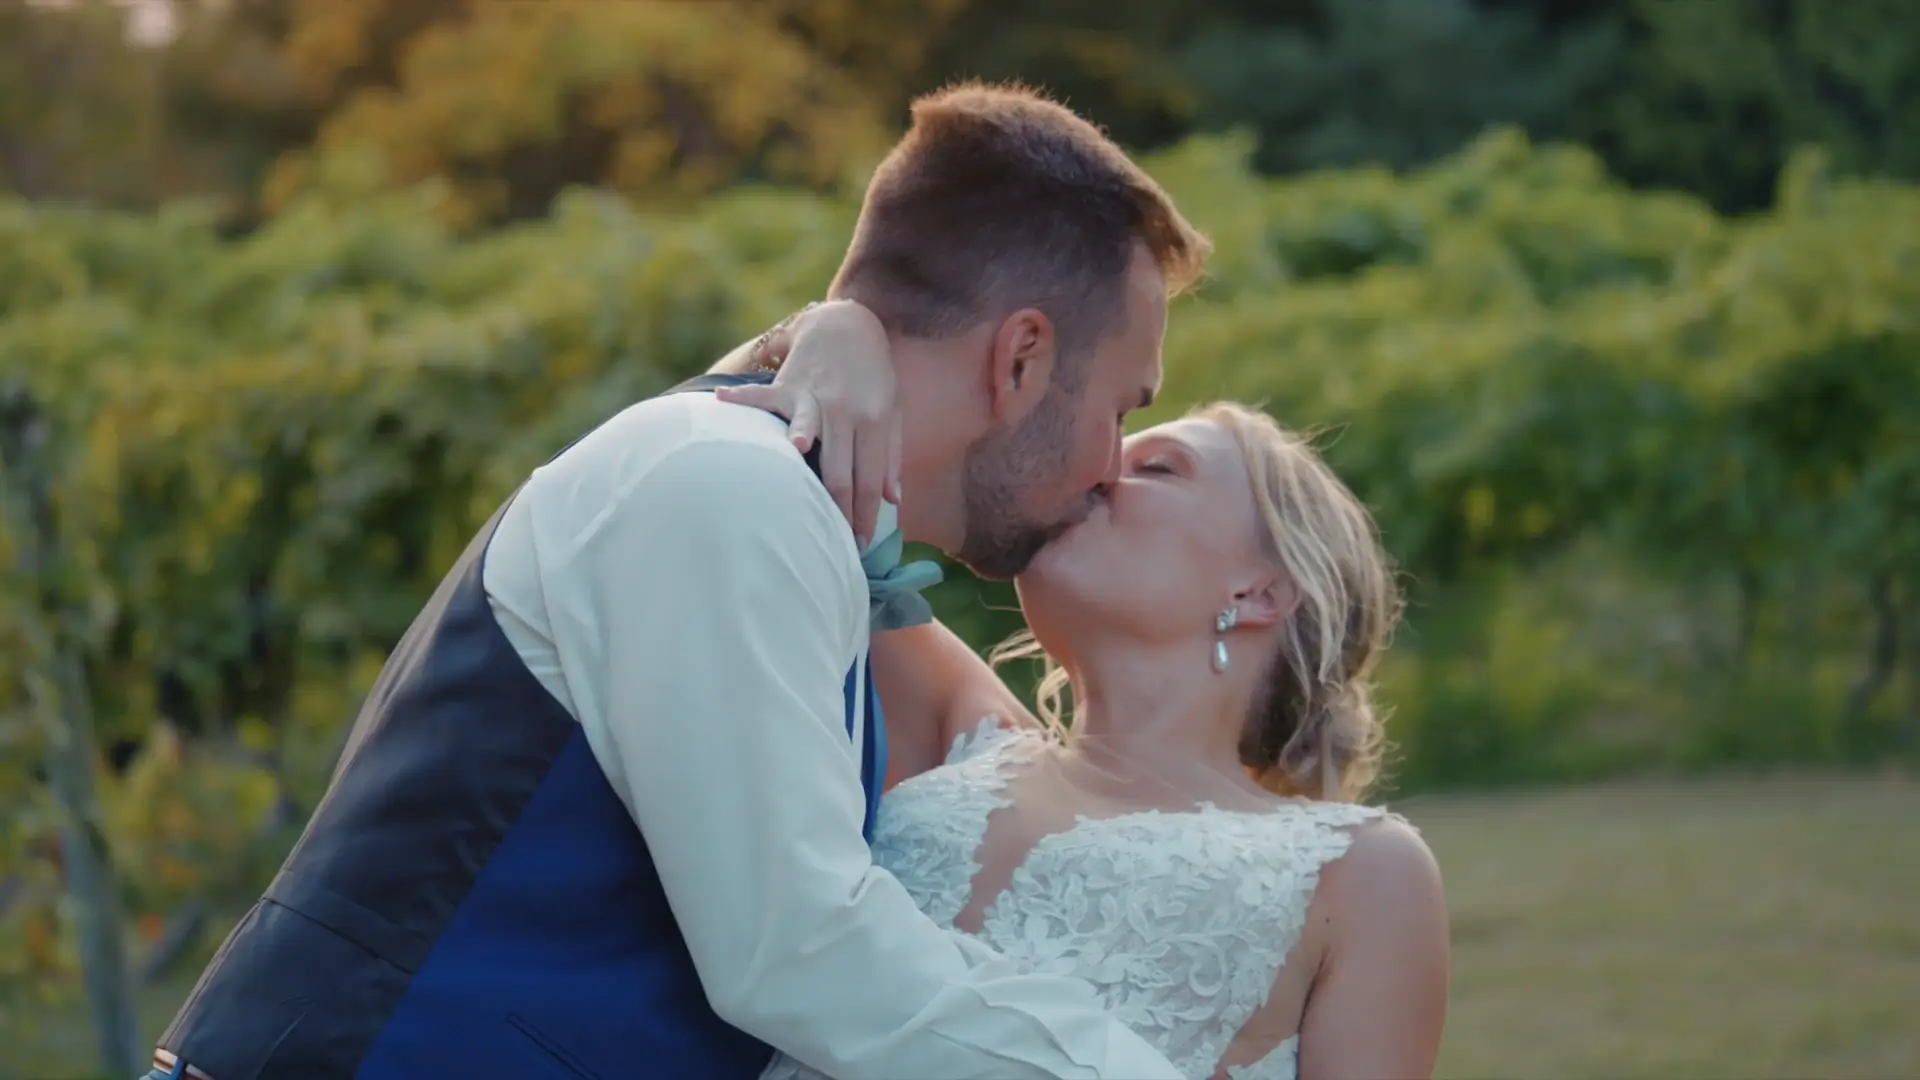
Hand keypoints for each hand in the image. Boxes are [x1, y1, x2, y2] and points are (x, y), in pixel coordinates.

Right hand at [717, 300, 899, 547]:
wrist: (848, 327)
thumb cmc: (872, 379)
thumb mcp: (891, 413)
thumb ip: (891, 457)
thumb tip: (893, 500)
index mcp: (875, 421)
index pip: (870, 479)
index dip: (865, 515)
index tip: (858, 544)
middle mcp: (846, 411)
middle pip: (840, 469)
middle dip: (838, 510)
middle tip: (832, 543)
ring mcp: (816, 396)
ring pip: (808, 428)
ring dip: (801, 436)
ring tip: (796, 451)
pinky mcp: (790, 384)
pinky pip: (764, 394)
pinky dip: (742, 398)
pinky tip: (719, 400)